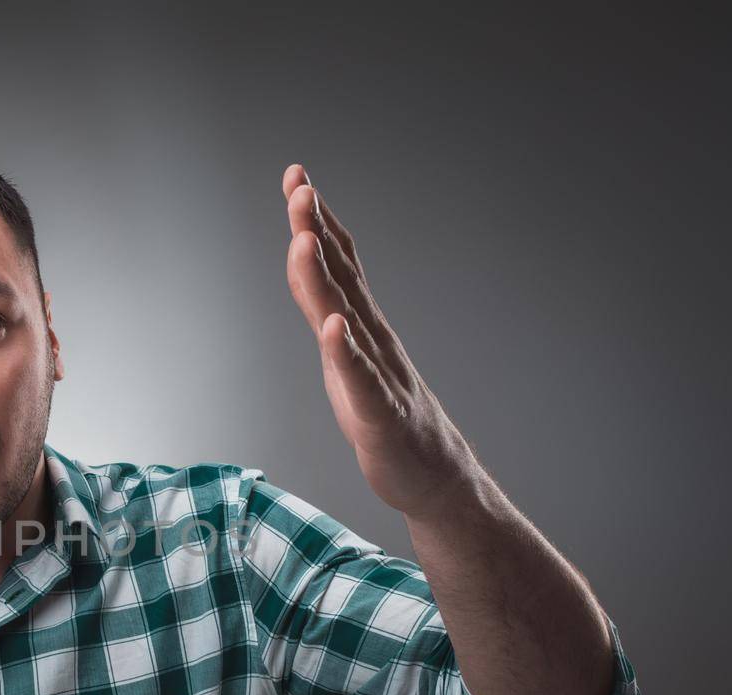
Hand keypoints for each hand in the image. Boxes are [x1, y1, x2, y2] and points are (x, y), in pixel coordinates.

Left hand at [282, 164, 480, 517]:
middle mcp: (372, 340)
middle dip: (317, 230)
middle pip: (341, 277)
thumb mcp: (344, 359)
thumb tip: (306, 265)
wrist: (434, 478)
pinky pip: (361, 379)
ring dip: (324, 278)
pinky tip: (333, 327)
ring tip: (304, 237)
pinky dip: (345, 352)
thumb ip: (327, 313)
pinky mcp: (380, 415)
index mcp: (359, 327)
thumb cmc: (387, 419)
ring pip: (346, 318)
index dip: (317, 221)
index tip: (298, 178)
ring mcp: (378, 375)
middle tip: (299, 186)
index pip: (338, 263)